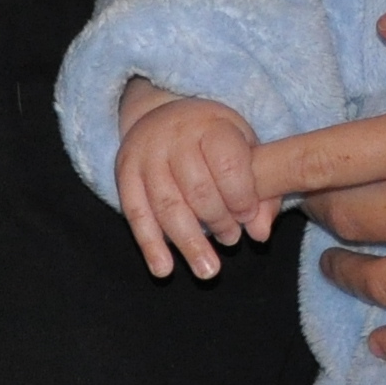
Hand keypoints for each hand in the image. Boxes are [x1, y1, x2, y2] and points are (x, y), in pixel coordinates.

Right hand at [116, 87, 276, 280]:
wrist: (160, 115)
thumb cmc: (212, 139)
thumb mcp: (244, 149)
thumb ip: (261, 191)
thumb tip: (260, 234)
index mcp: (209, 126)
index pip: (227, 163)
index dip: (240, 196)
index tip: (247, 217)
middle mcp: (174, 136)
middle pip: (197, 188)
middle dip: (217, 220)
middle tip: (230, 239)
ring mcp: (146, 155)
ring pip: (167, 205)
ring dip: (188, 242)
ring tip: (208, 270)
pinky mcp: (125, 174)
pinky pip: (136, 214)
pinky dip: (150, 245)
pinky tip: (163, 269)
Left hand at [244, 0, 385, 366]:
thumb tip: (385, 26)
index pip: (319, 160)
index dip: (263, 173)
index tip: (231, 181)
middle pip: (343, 221)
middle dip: (315, 210)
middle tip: (316, 198)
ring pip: (379, 283)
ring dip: (345, 272)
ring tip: (339, 258)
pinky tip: (383, 339)